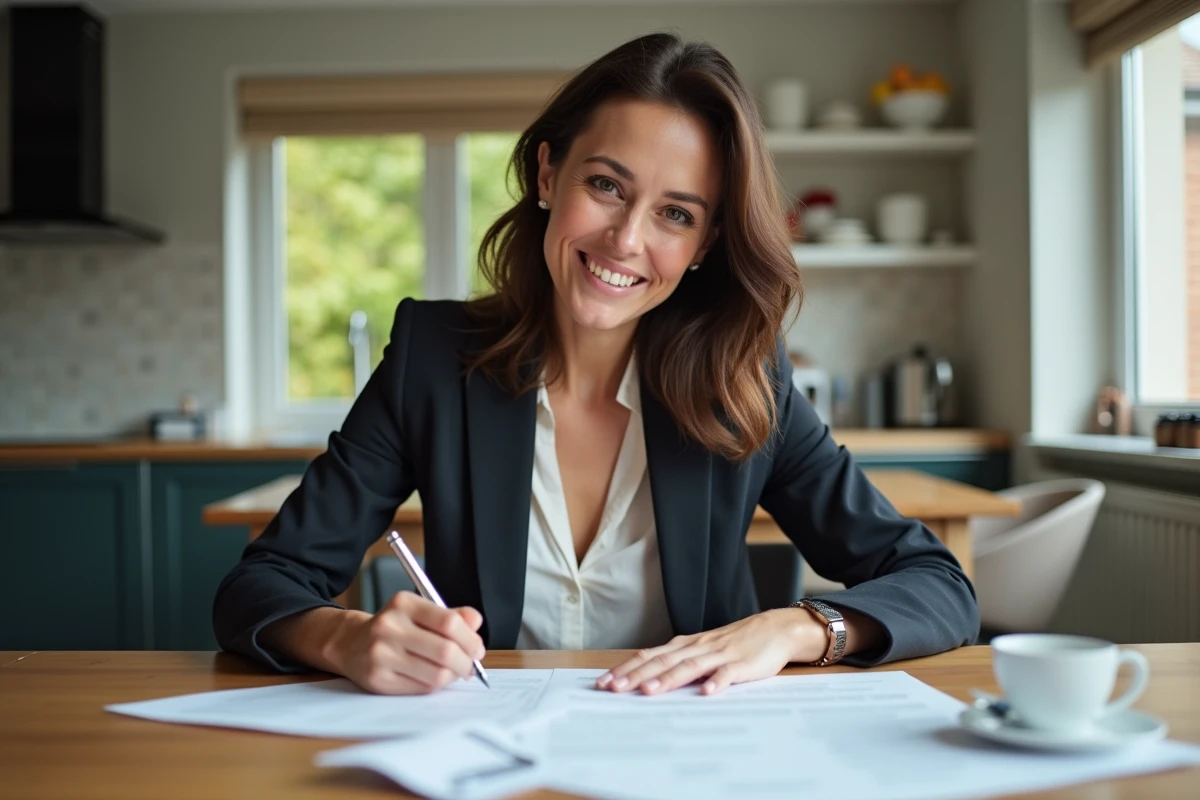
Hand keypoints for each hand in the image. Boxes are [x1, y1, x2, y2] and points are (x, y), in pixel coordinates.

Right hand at [328, 591, 486, 694]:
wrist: (351, 643)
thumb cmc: (394, 628)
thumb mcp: (419, 612)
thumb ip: (450, 616)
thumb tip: (475, 621)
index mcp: (404, 604)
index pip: (449, 622)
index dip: (470, 639)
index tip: (477, 648)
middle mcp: (389, 627)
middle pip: (445, 651)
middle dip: (466, 662)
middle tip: (470, 665)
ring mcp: (381, 655)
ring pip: (436, 674)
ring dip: (453, 676)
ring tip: (452, 672)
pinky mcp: (378, 679)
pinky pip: (422, 688)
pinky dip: (435, 686)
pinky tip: (432, 678)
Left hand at [595, 608, 826, 695]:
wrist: (775, 629)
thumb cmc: (736, 643)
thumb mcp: (703, 650)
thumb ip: (678, 662)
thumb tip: (646, 677)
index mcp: (686, 646)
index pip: (650, 657)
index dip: (626, 669)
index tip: (604, 681)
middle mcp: (698, 648)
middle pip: (662, 662)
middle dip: (635, 676)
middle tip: (613, 688)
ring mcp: (719, 655)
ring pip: (688, 667)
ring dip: (667, 679)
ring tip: (648, 691)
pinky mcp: (742, 664)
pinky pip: (728, 674)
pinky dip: (716, 682)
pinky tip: (706, 693)